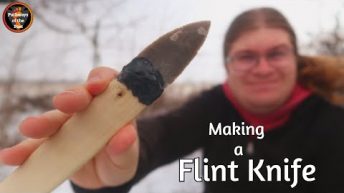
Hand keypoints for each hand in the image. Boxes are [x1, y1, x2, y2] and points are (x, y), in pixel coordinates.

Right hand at [0, 67, 138, 188]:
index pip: (107, 82)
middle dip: (70, 97)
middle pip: (78, 97)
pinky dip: (24, 150)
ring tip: (30, 128)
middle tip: (63, 102)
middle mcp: (87, 110)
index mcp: (111, 106)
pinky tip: (12, 155)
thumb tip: (125, 136)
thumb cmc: (120, 158)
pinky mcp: (53, 143)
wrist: (105, 175)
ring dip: (42, 121)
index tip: (96, 86)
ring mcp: (68, 125)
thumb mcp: (128, 157)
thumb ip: (126, 147)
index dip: (101, 79)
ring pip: (54, 118)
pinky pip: (37, 145)